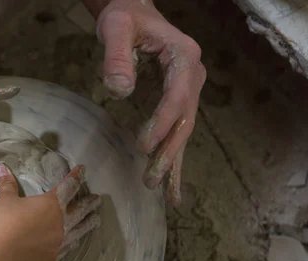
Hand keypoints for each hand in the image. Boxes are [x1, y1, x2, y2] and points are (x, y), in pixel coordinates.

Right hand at [0, 163, 101, 260]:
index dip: (76, 177)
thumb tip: (0, 167)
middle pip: (80, 210)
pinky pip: (66, 248)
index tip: (83, 170)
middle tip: (98, 199)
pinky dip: (72, 243)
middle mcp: (61, 223)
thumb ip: (7, 184)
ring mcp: (58, 244)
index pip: (68, 186)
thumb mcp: (4, 200)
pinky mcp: (51, 259)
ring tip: (96, 220)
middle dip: (89, 203)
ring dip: (88, 224)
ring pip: (79, 231)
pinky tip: (74, 243)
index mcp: (52, 204)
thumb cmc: (2, 223)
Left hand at [86, 0, 205, 204]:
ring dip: (173, 162)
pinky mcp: (177, 100)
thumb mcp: (115, 28)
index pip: (177, 97)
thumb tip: (120, 92)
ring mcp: (187, 90)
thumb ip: (116, 57)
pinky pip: (177, 131)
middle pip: (184, 121)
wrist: (134, 13)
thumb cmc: (124, 18)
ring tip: (167, 195)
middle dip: (169, 153)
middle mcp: (192, 76)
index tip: (143, 146)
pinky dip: (173, 157)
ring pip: (183, 131)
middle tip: (152, 180)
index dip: (162, 123)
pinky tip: (170, 184)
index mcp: (183, 57)